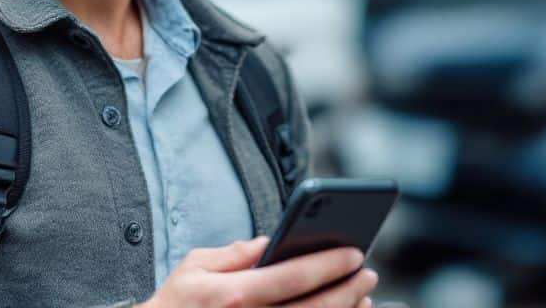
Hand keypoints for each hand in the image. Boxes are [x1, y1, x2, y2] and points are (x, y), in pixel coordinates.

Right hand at [138, 235, 377, 307]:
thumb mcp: (195, 267)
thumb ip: (235, 253)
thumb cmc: (177, 305)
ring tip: (362, 296)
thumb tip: (270, 243)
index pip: (293, 276)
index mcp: (235, 295)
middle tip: (368, 272)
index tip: (354, 252)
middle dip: (349, 289)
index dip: (328, 264)